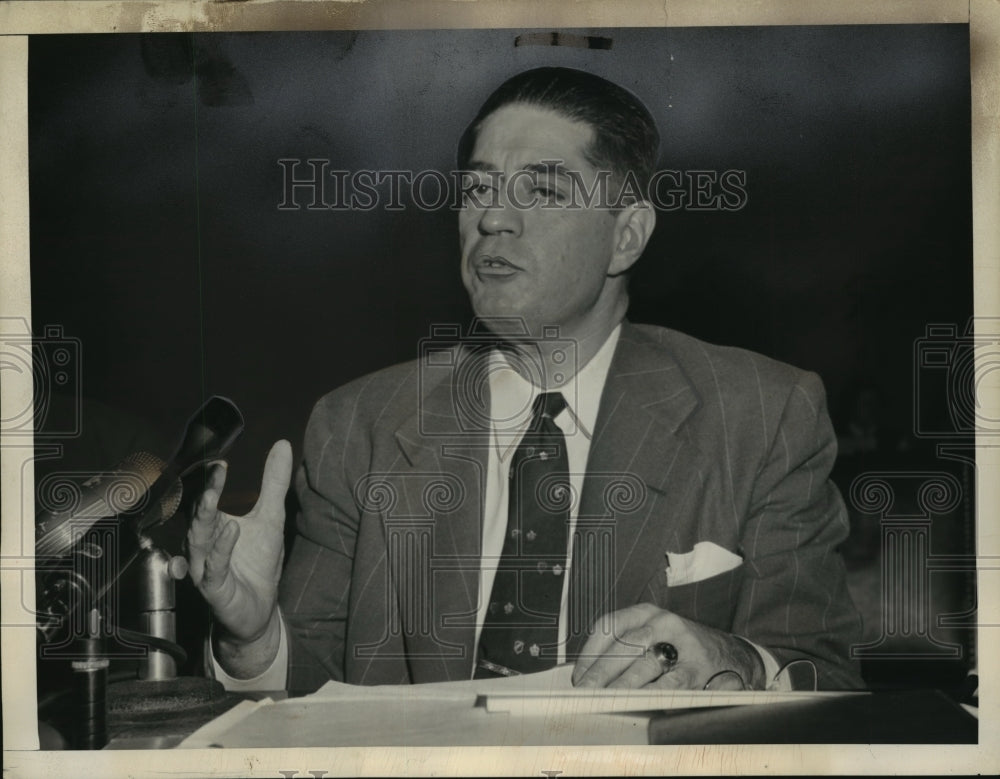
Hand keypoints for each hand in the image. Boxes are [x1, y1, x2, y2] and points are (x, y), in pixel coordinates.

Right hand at [187, 440, 292, 652]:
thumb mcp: (272, 518)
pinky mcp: (214, 589)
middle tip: (214, 472)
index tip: (221, 461)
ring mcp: (206, 568)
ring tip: (213, 497)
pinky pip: (213, 568)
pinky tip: (231, 531)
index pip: (207, 499)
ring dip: (204, 519)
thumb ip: (274, 483)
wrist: (258, 611)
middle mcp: (203, 546)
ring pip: (199, 541)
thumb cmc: (258, 564)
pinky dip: (220, 549)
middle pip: (198, 517)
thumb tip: (282, 444)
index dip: (212, 481)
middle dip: (205, 495)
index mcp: (213, 527)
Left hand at [571, 603, 765, 689]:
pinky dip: (652, 694)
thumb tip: (587, 676)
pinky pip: (670, 682)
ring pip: (645, 663)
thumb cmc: (680, 648)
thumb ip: (624, 650)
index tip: (578, 674)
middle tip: (585, 691)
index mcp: (646, 613)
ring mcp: (682, 643)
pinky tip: (638, 702)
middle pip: (624, 645)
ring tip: (604, 699)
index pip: (610, 625)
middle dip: (600, 671)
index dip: (590, 651)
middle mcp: (663, 622)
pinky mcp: (698, 668)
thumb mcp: (652, 637)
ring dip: (621, 684)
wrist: (730, 656)